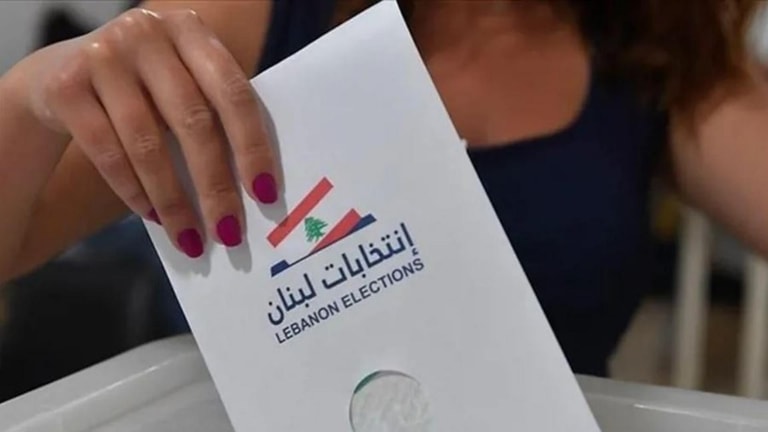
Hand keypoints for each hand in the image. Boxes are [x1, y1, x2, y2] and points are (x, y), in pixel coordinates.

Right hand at [15, 8, 276, 257]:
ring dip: (174, 201)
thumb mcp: (183, 83)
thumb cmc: (147, 91)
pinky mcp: (66, 87)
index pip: (233, 92)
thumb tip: (256, 190)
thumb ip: (215, 116)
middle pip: (193, 121)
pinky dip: (135, 192)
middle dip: (215, 186)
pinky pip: (108, 152)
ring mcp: (104, 56)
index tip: (266, 194)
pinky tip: (154, 217)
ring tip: (191, 239)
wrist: (61, 75)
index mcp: (191, 31)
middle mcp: (148, 34)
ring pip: (148, 144)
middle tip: (230, 232)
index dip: (252, 146)